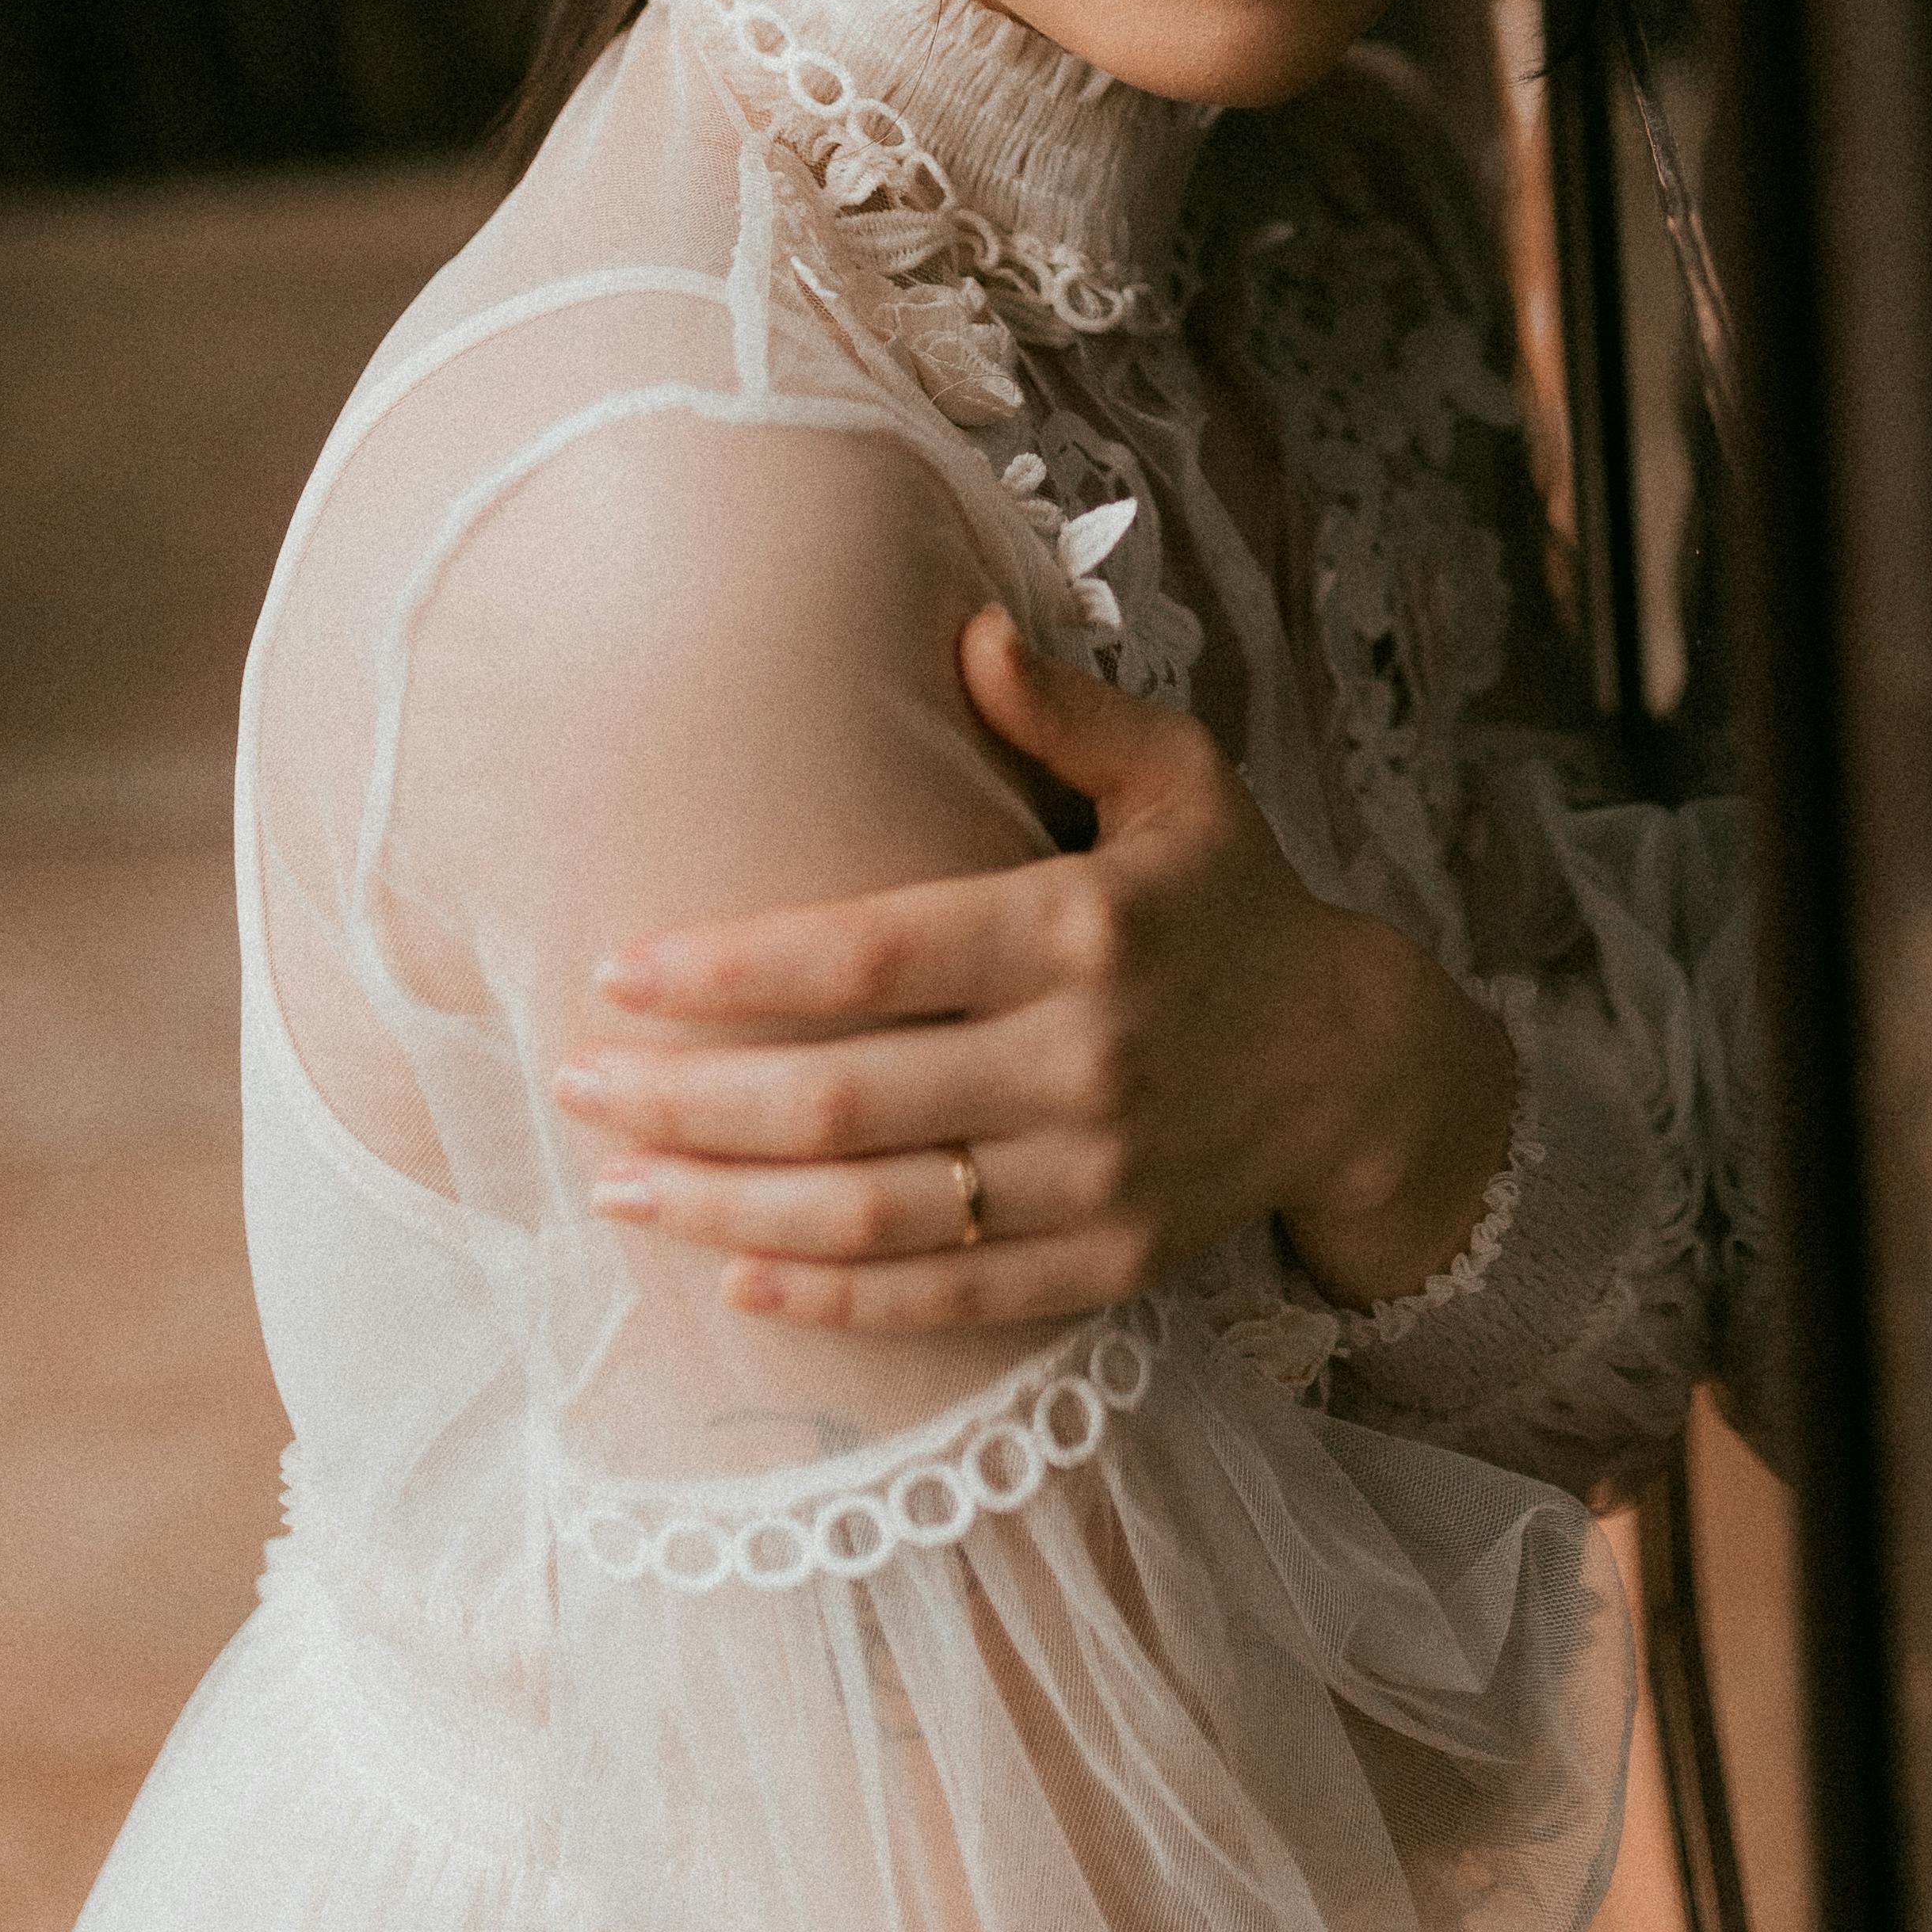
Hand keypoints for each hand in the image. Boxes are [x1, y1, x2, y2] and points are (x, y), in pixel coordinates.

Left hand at [553, 611, 1517, 1334]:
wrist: (1357, 1062)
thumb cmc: (1235, 899)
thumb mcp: (1180, 778)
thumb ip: (1067, 712)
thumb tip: (966, 632)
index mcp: (1082, 929)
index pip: (873, 956)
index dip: (734, 969)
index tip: (622, 969)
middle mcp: (1082, 1061)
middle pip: (845, 1101)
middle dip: (689, 1098)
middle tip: (574, 1082)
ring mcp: (1094, 1177)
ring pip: (875, 1213)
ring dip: (726, 1206)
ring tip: (615, 1183)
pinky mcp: (1105, 1265)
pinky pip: (944, 1299)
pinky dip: (831, 1295)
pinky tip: (733, 1272)